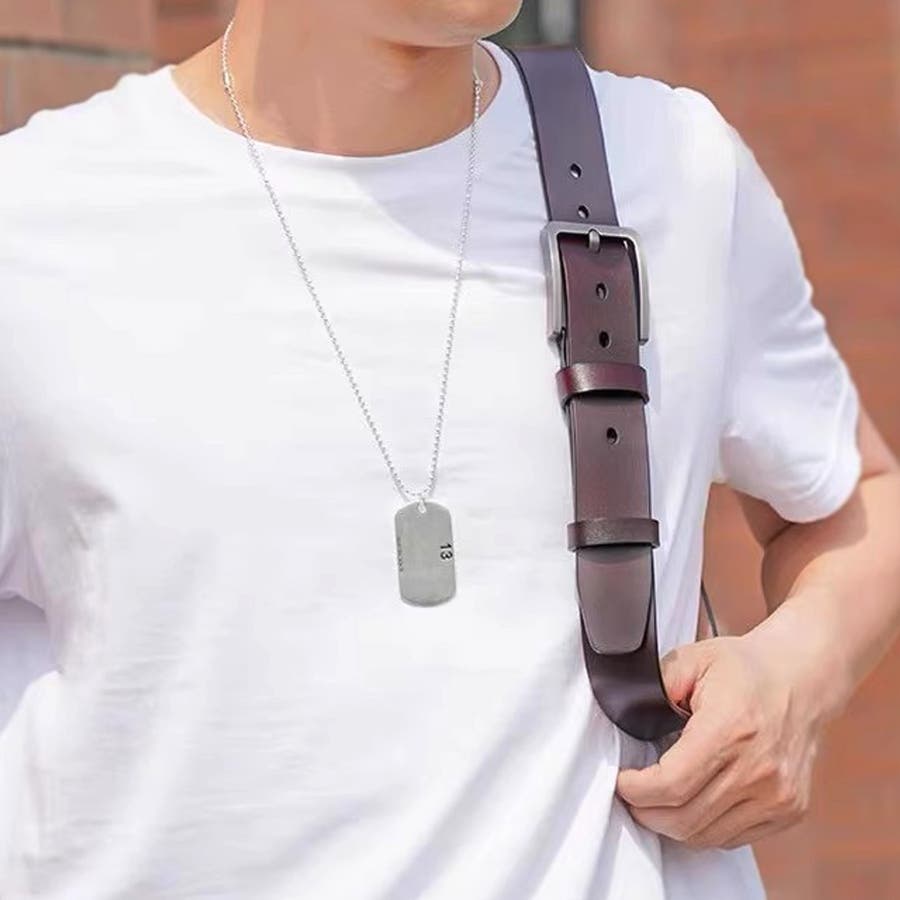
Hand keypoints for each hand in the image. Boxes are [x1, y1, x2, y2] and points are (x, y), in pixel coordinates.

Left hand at [615, 613, 839, 848]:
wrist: (803, 677)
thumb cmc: (746, 668)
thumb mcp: (693, 659)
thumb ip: (657, 685)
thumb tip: (630, 712)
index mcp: (731, 728)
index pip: (672, 783)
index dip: (636, 790)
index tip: (622, 780)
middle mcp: (759, 768)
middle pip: (684, 818)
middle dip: (646, 811)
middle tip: (632, 793)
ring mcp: (778, 795)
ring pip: (706, 836)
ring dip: (671, 824)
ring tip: (655, 801)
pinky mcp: (789, 810)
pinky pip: (732, 838)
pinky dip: (703, 829)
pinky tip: (690, 803)